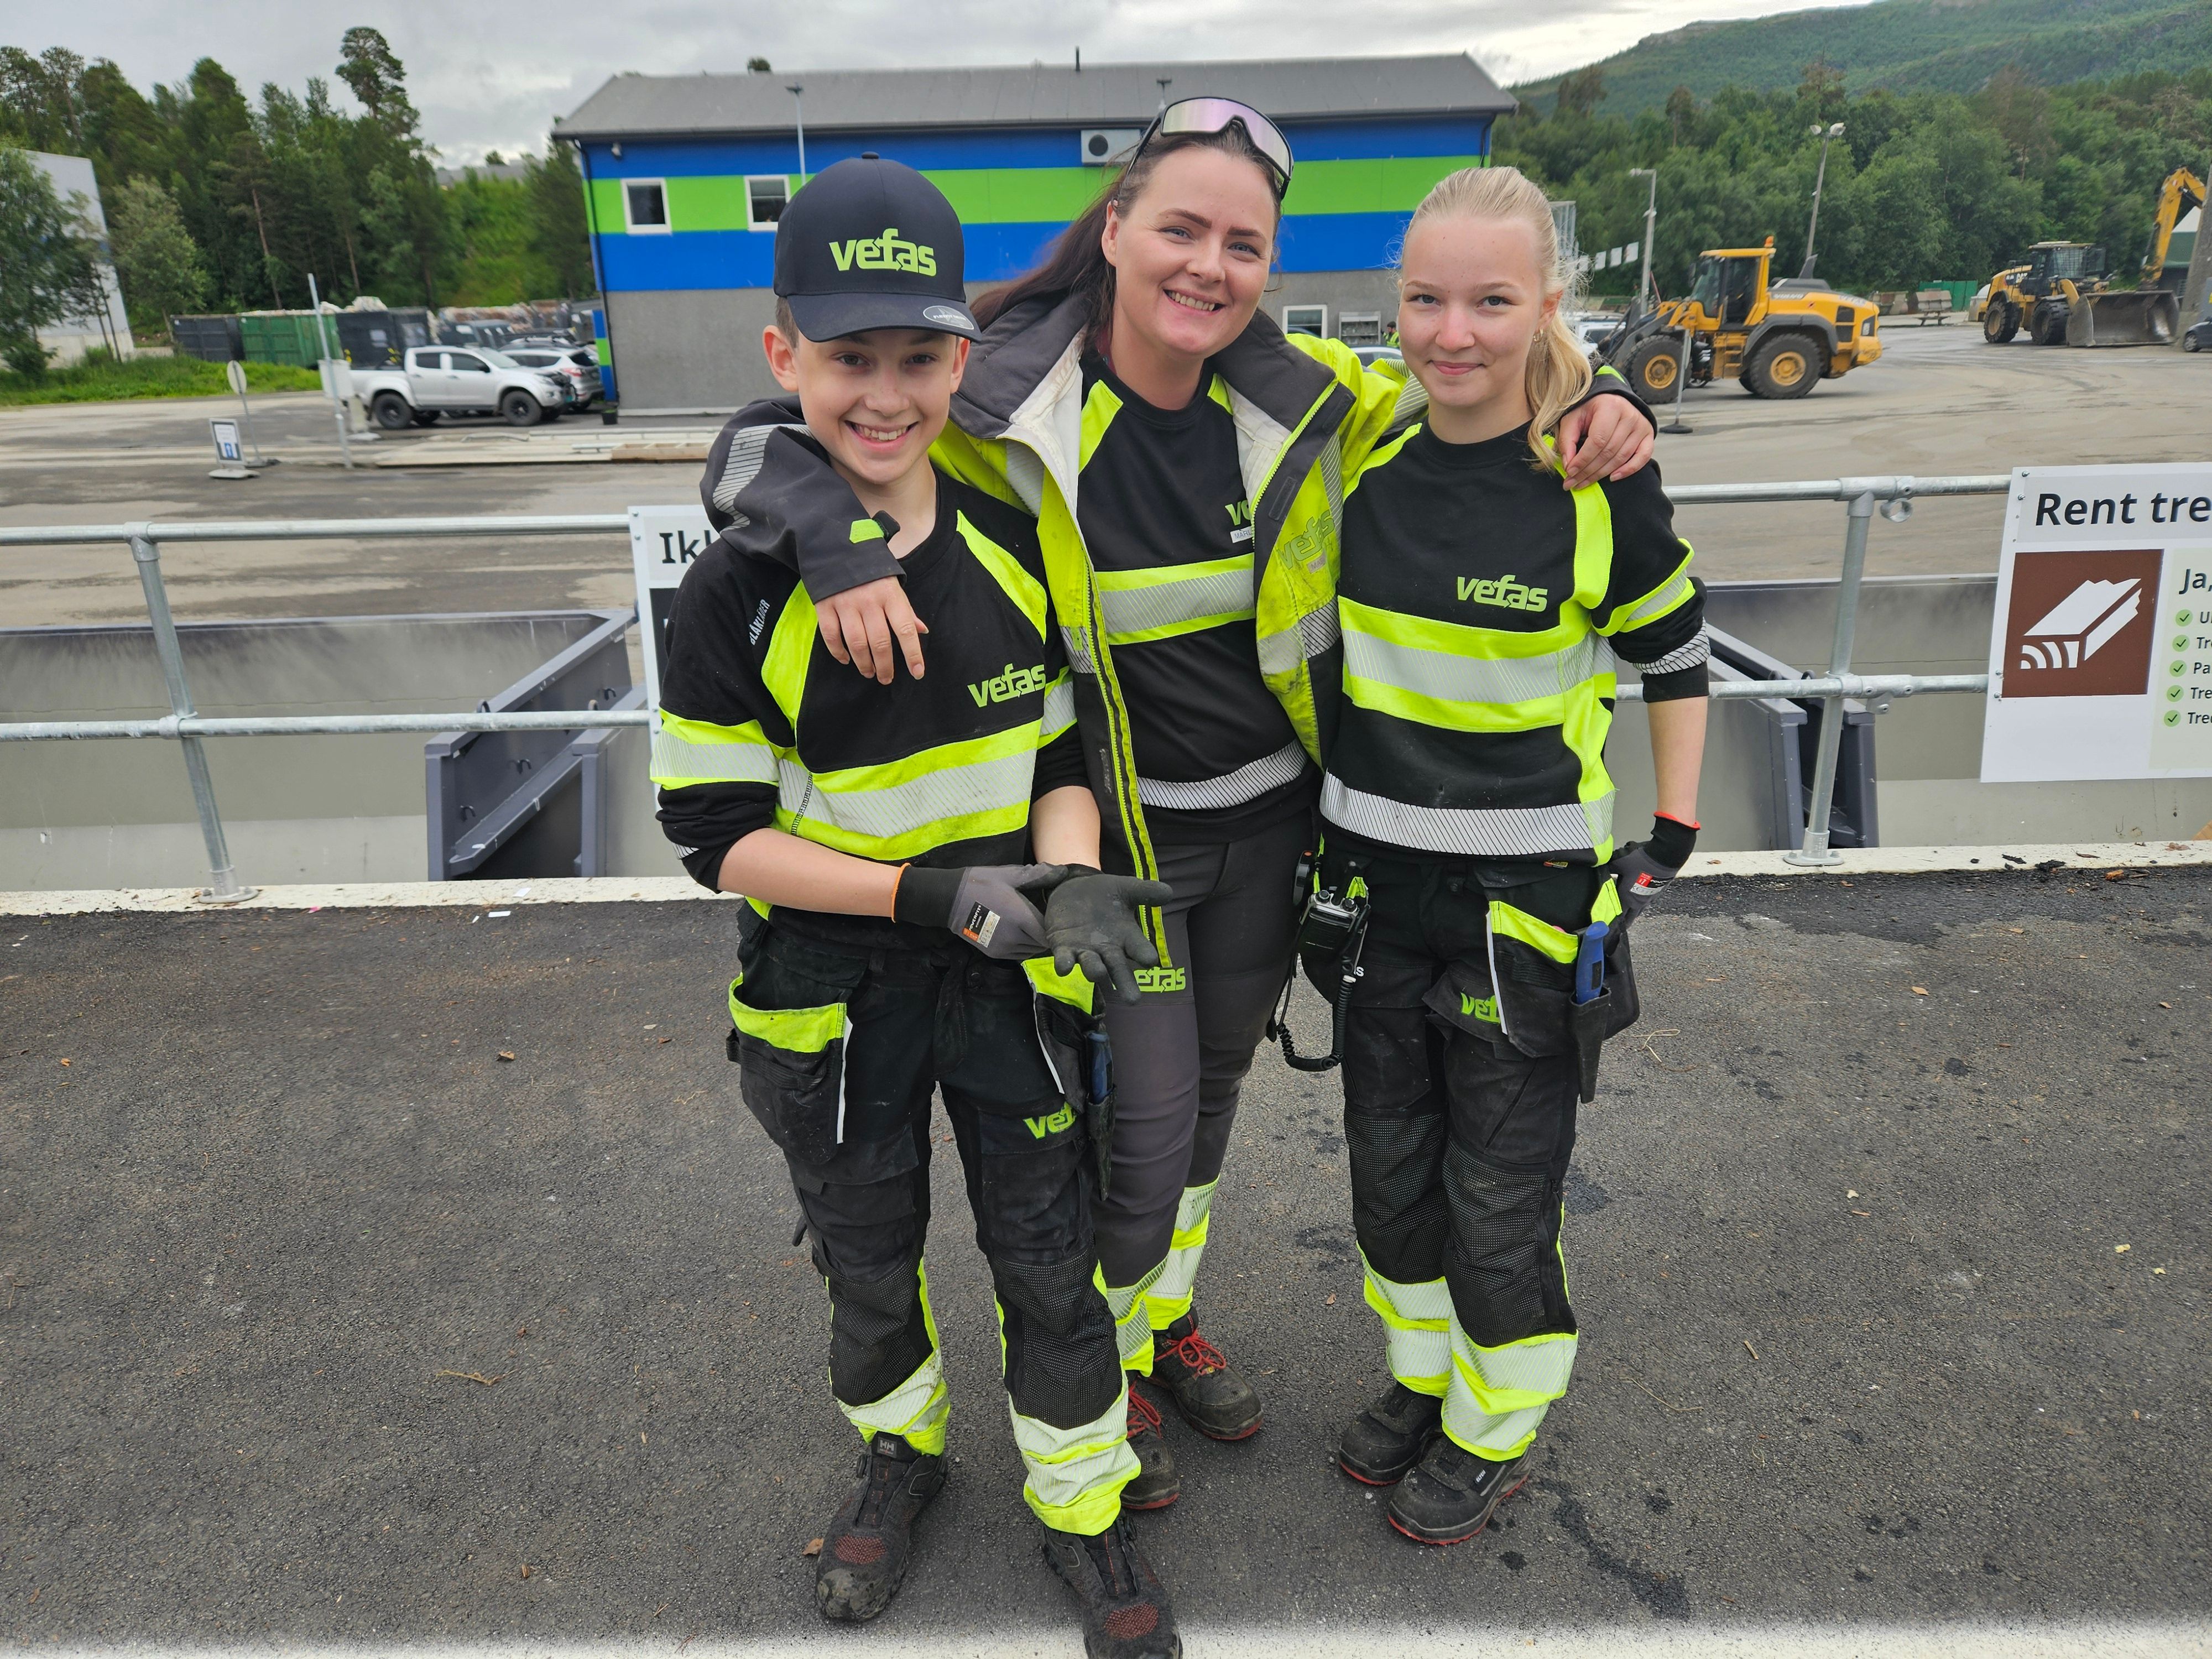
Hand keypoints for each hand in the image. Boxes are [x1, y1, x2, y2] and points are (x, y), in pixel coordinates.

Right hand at [815, 576, 927, 683]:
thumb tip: (922, 631)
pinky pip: (831, 636)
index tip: (917, 673)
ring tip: (869, 673)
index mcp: (890, 595)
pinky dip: (838, 652)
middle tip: (886, 678)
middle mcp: (869, 601)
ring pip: (857, 643)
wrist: (838, 548)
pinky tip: (846, 660)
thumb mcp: (893, 586)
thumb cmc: (872, 573)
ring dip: (864, 663)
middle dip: (885, 666)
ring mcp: (846, 603)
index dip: (913, 654)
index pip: (905, 629)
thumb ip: (906, 611)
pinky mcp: (825, 605)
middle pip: (880, 642)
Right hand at [894, 863, 1067, 958]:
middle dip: (1048, 934)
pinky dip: (1025, 947)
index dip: (1057, 928)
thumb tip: (1062, 872)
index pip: (1049, 934)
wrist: (950, 900)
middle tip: (1048, 920)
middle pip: (1042, 945)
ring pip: (1032, 952)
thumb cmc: (981, 884)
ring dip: (1036, 942)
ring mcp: (1004, 948)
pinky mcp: (995, 953)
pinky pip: (1019, 955)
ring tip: (1035, 926)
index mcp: (1021, 918)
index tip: (1058, 917)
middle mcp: (1014, 938)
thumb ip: (1037, 875)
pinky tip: (1023, 933)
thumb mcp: (1009, 875)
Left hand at [1043, 872, 1172, 1004]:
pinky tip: (1064, 968)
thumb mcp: (1127, 889)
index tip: (1150, 960)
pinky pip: (1064, 959)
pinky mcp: (1064, 947)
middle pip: (1118, 969)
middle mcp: (1108, 950)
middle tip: (1133, 1000)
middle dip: (1124, 983)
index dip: (1145, 955)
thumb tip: (1168, 892)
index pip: (1139, 949)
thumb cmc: (1107, 896)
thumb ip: (1146, 892)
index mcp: (1127, 937)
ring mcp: (1086, 951)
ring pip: (1091, 966)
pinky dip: (1064, 964)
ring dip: (1094, 971)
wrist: (1075, 891)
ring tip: (1098, 974)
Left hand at [1556, 394, 1655, 488]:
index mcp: (1610, 407)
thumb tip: (1569, 466)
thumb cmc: (1590, 411)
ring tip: (1585, 483)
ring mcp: (1641, 426)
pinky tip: (1612, 478)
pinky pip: (1643, 457)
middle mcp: (1629, 416)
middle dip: (1588, 471)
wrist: (1611, 401)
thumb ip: (1567, 440)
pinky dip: (1629, 470)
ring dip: (1602, 474)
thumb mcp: (1573, 419)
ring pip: (1621, 457)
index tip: (1570, 472)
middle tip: (1573, 483)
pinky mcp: (1648, 435)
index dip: (1583, 459)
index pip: (1597, 440)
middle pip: (1608, 452)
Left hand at [1611, 814, 1696, 926]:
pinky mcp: (1659, 891)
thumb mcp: (1619, 861)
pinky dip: (1644, 903)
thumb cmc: (1640, 861)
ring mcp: (1650, 897)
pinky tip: (1643, 902)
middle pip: (1631, 916)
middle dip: (1625, 922)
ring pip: (1641, 909)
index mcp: (1627, 897)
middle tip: (1621, 928)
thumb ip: (1609, 867)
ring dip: (1635, 914)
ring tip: (1631, 918)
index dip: (1613, 921)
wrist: (1664, 856)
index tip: (1610, 928)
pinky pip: (1649, 901)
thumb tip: (1600, 865)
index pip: (1618, 913)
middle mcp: (1639, 900)